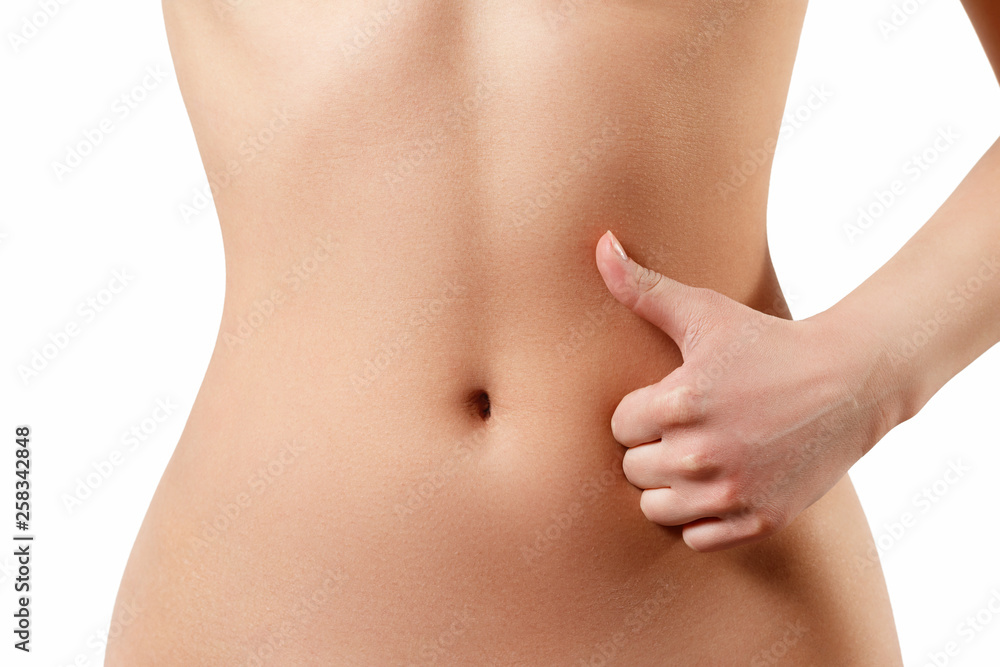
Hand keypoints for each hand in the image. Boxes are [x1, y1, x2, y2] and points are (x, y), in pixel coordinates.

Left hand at [595, 231, 899, 551]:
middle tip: (685, 429)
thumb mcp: (704, 310)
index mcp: (682, 403)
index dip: (640, 412)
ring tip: (694, 458)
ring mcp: (732, 491)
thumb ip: (643, 287)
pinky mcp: (759, 519)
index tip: (668, 401)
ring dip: (668, 487)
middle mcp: (702, 453)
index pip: (620, 427)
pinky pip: (697, 538)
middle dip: (651, 448)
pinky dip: (701, 519)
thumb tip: (600, 243)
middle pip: (634, 469)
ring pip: (656, 508)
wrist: (849, 381)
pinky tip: (717, 486)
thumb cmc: (767, 341)